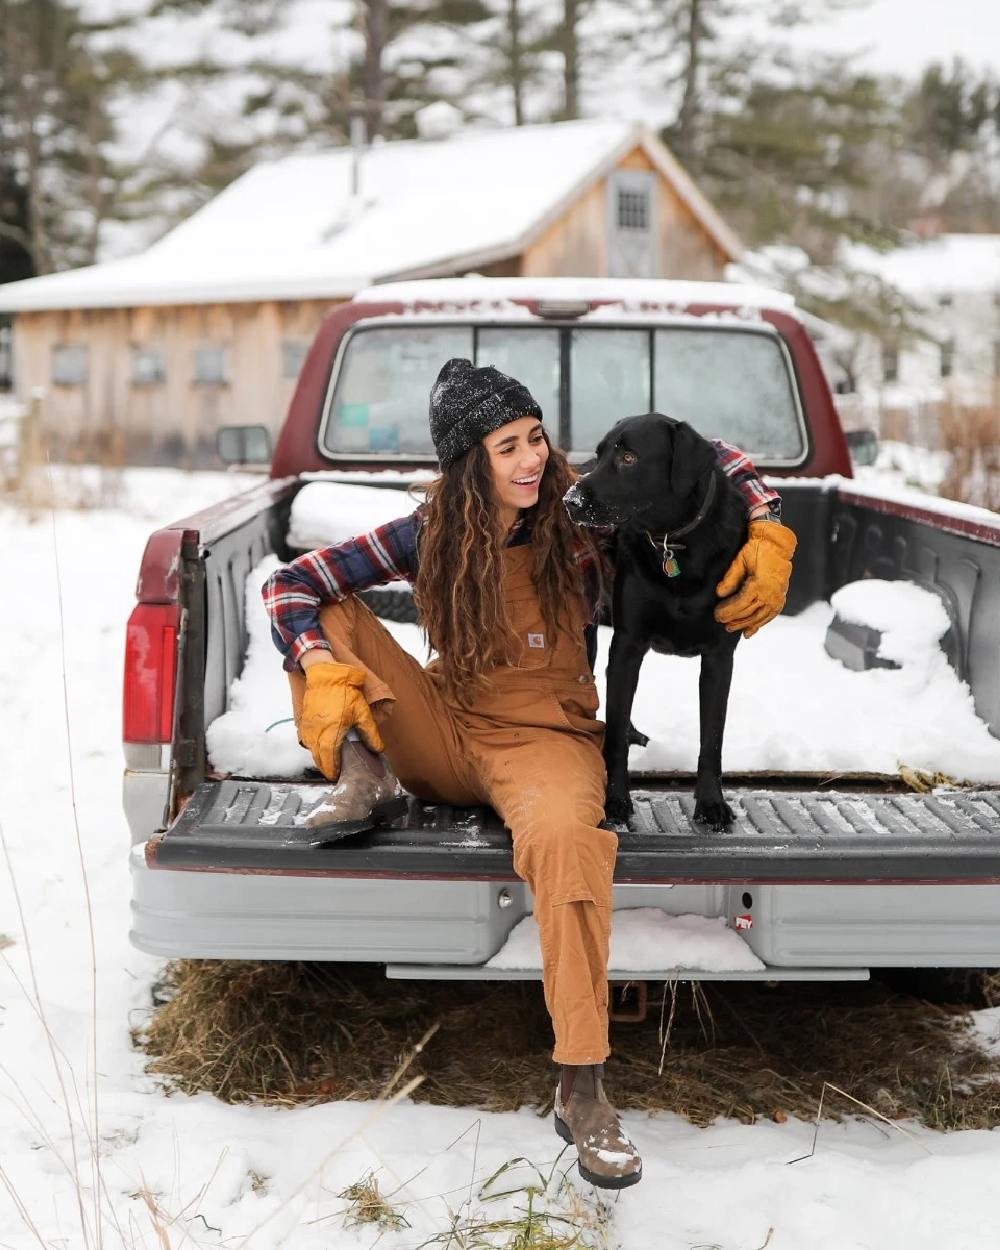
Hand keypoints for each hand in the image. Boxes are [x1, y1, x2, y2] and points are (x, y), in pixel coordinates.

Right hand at [298, 661, 383, 779]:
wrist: (324, 675)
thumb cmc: (344, 692)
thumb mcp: (362, 712)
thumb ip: (369, 733)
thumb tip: (377, 749)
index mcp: (331, 733)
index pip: (329, 760)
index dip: (333, 770)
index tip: (337, 775)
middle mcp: (316, 733)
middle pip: (319, 758)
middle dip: (326, 767)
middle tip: (333, 772)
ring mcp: (308, 727)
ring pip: (312, 750)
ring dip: (319, 757)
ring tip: (328, 762)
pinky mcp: (304, 721)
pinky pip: (307, 740)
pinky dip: (314, 747)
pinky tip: (321, 746)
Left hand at [715, 520, 796, 638]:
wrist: (777, 544)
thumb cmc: (757, 550)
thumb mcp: (740, 560)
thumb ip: (730, 578)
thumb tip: (719, 594)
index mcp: (758, 585)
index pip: (740, 604)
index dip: (727, 611)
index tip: (717, 615)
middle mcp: (769, 594)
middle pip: (748, 613)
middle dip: (733, 619)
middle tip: (721, 622)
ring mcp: (776, 597)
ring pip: (759, 617)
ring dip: (745, 624)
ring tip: (732, 628)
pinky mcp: (780, 597)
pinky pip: (770, 615)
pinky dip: (760, 624)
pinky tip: (750, 632)